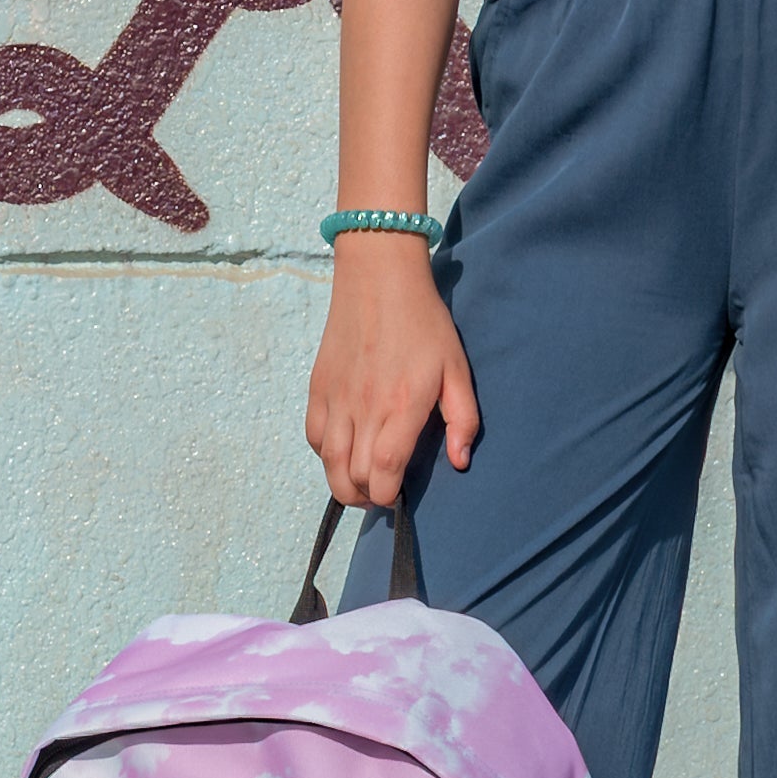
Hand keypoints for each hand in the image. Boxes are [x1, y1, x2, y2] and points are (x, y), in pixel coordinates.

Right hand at [309, 241, 478, 504]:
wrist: (378, 278)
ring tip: (360, 484)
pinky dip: (325, 454)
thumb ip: (463, 419)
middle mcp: (363, 408)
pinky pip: (314, 437)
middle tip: (382, 493)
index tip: (397, 498)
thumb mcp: (457, 369)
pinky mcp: (318, 387)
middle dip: (367, 497)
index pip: (383, 471)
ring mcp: (336, 399)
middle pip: (352, 476)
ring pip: (328, 463)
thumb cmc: (424, 323)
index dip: (387, 496)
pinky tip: (342, 451)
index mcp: (401, 406)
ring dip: (342, 483)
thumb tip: (459, 462)